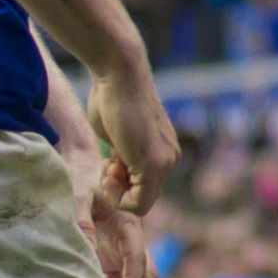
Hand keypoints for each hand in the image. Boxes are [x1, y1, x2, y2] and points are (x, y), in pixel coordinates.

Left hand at [79, 172, 152, 277]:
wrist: (82, 168)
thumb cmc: (81, 180)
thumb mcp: (77, 196)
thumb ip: (81, 222)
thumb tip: (85, 252)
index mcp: (129, 226)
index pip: (138, 259)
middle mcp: (130, 242)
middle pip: (147, 276)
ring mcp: (122, 252)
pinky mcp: (110, 259)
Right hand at [87, 66, 179, 216]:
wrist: (120, 75)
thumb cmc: (111, 98)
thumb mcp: (119, 137)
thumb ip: (122, 157)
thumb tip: (117, 172)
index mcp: (164, 152)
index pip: (144, 189)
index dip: (121, 185)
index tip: (108, 165)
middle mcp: (170, 159)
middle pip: (142, 198)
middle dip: (118, 190)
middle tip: (107, 167)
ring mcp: (165, 163)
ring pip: (140, 202)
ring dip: (116, 192)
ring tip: (108, 165)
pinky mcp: (155, 164)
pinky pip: (137, 202)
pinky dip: (117, 195)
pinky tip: (110, 169)